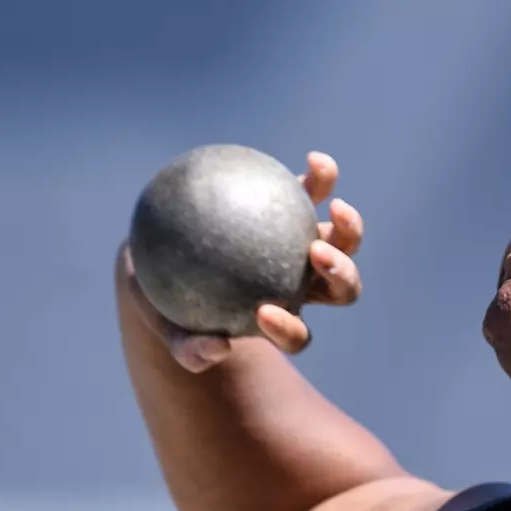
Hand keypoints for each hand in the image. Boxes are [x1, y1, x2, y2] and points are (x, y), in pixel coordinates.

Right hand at [121, 151, 364, 371]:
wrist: (161, 252)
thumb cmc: (165, 296)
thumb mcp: (166, 324)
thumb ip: (187, 348)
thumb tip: (216, 350)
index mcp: (279, 320)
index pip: (295, 336)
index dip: (289, 331)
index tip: (263, 312)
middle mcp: (302, 285)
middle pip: (341, 290)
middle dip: (342, 276)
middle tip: (316, 256)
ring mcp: (305, 246)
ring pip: (343, 242)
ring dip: (349, 228)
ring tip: (335, 208)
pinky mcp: (297, 205)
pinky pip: (317, 191)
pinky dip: (324, 177)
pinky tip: (314, 160)